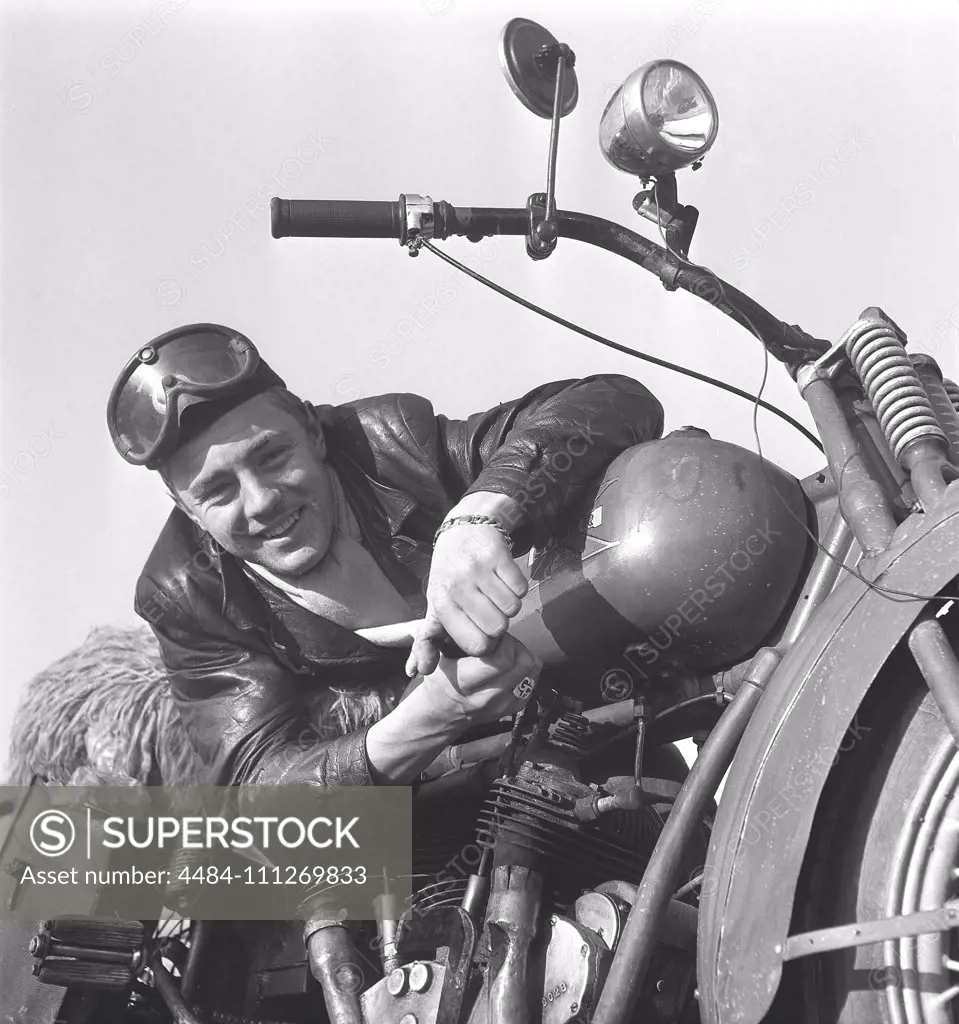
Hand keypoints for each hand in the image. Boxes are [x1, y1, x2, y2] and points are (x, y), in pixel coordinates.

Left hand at [407, 519, 527, 676]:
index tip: (478, 631)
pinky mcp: (498, 555)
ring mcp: (478, 568)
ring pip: (513, 609)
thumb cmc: (449, 578)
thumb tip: (417, 672)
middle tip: (488, 610)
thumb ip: (426, 642)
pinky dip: (517, 588)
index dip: (484, 643)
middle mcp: (457, 584)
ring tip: (494, 593)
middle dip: (498, 624)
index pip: (475, 645)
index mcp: (441, 602)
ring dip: (509, 605)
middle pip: (497, 628)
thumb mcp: (435, 607)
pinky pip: (521, 589)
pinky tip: (503, 580)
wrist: (463, 531)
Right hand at [419, 633, 541, 727]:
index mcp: (465, 682)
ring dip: (521, 655)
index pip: (501, 658)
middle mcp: (486, 697)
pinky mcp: (513, 708)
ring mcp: (502, 705)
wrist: (439, 715)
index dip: (502, 639)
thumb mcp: (439, 656)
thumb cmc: (438, 679)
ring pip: (531, 671)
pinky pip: (532, 680)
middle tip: (501, 640)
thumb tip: (482, 617)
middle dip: (514, 644)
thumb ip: (457, 637)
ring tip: (506, 651)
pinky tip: (509, 666)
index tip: (491, 633)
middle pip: (522, 663)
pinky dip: (524, 669)